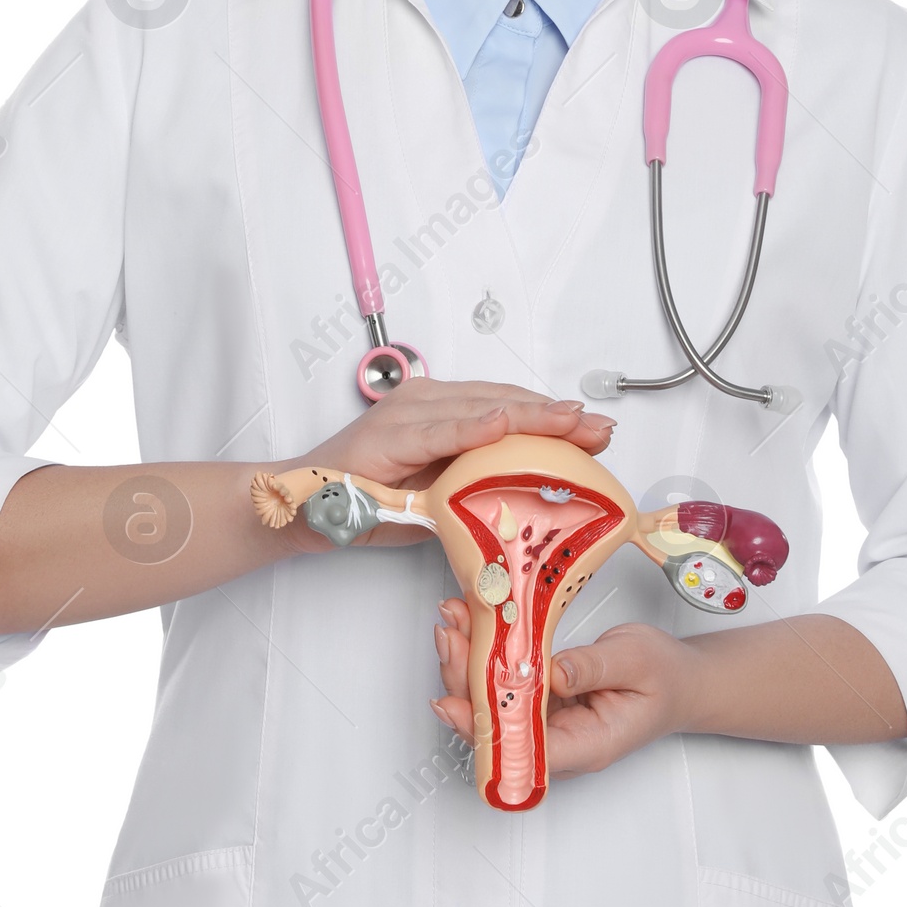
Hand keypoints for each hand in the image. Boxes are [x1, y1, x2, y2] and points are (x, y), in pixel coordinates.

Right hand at [297, 378, 614, 497]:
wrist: (305, 505)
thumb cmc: (366, 500)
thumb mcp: (438, 498)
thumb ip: (476, 487)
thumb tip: (527, 500)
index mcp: (441, 410)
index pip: (508, 408)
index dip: (553, 418)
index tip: (595, 431)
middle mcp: (427, 401)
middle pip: (504, 404)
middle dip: (557, 417)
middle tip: (601, 430)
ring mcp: (408, 414)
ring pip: (482, 409)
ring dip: (531, 417)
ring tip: (572, 422)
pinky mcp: (389, 435)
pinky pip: (440, 431)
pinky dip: (474, 428)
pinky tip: (504, 424)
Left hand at [430, 598, 689, 776]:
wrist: (682, 680)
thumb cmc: (666, 677)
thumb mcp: (636, 661)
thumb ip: (591, 667)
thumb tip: (549, 672)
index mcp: (586, 745)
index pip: (523, 749)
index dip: (483, 727)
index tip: (452, 701)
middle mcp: (560, 741)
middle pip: (496, 726)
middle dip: (464, 681)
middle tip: (449, 637)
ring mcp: (547, 722)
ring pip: (493, 703)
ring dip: (467, 664)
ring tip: (451, 623)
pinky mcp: (541, 700)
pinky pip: (504, 684)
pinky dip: (484, 655)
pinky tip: (470, 626)